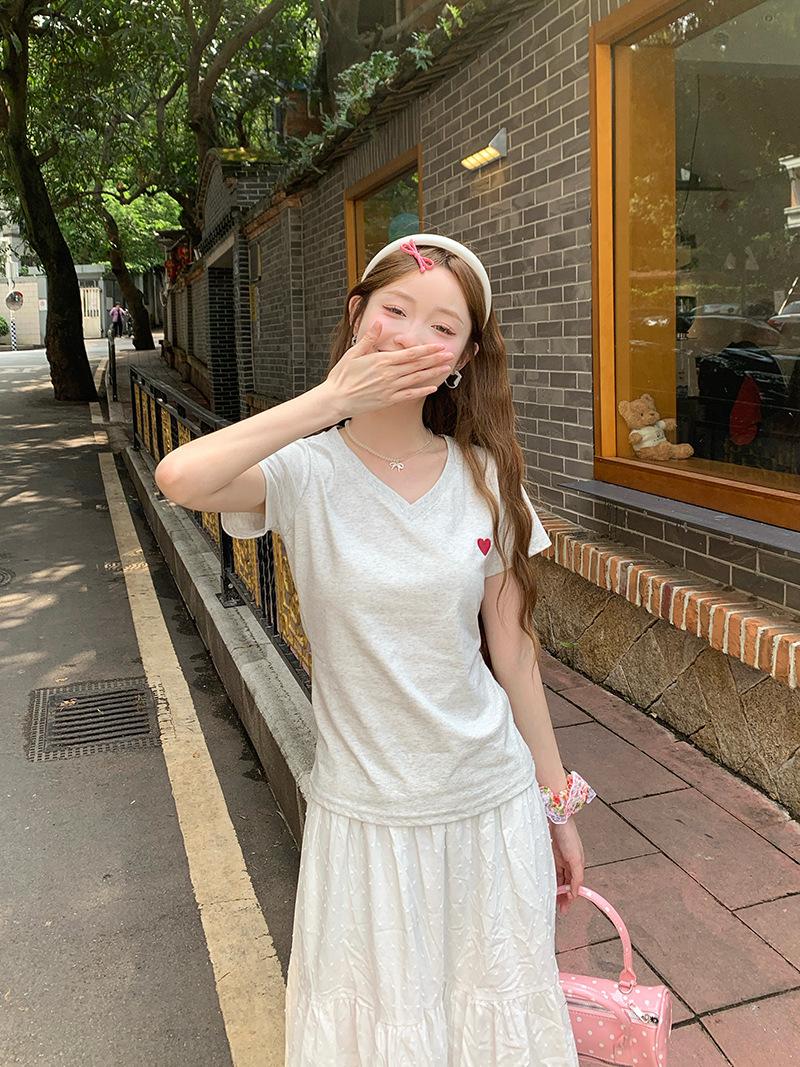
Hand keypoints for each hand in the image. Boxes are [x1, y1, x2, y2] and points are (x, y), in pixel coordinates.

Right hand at [323, 320, 454, 418]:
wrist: (336, 399)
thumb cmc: (342, 376)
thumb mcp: (353, 353)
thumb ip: (369, 339)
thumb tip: (378, 322)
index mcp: (381, 360)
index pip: (409, 353)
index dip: (426, 349)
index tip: (438, 346)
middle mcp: (389, 374)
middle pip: (417, 365)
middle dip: (435, 359)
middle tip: (449, 355)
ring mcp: (390, 388)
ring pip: (416, 378)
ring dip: (433, 373)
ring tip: (446, 368)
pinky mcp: (388, 400)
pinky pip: (409, 394)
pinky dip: (422, 390)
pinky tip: (433, 387)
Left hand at [549, 818, 585, 915]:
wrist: (556, 819)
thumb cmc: (568, 836)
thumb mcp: (576, 859)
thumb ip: (577, 877)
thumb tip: (576, 892)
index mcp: (577, 865)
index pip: (574, 885)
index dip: (570, 897)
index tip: (565, 908)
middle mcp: (568, 863)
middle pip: (566, 884)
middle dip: (563, 897)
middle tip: (559, 909)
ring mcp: (558, 859)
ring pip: (557, 879)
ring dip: (556, 890)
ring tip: (551, 902)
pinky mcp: (549, 855)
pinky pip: (550, 872)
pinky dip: (549, 880)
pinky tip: (546, 887)